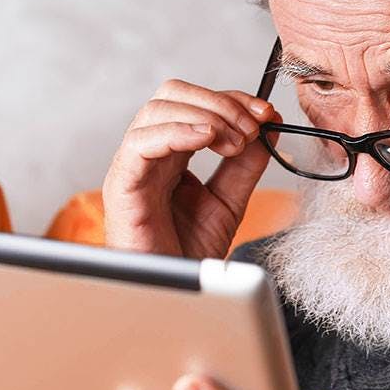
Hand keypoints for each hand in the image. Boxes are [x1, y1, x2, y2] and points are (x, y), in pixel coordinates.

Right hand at [102, 79, 277, 257]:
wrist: (173, 295)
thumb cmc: (188, 251)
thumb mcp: (230, 200)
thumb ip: (246, 164)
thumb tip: (267, 125)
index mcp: (172, 153)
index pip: (197, 103)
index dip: (233, 100)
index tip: (266, 113)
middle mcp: (150, 152)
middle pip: (173, 94)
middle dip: (219, 102)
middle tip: (251, 127)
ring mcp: (133, 166)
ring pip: (157, 110)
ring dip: (205, 114)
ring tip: (235, 141)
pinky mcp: (122, 185)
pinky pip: (140, 143)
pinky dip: (176, 131)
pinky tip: (206, 138)